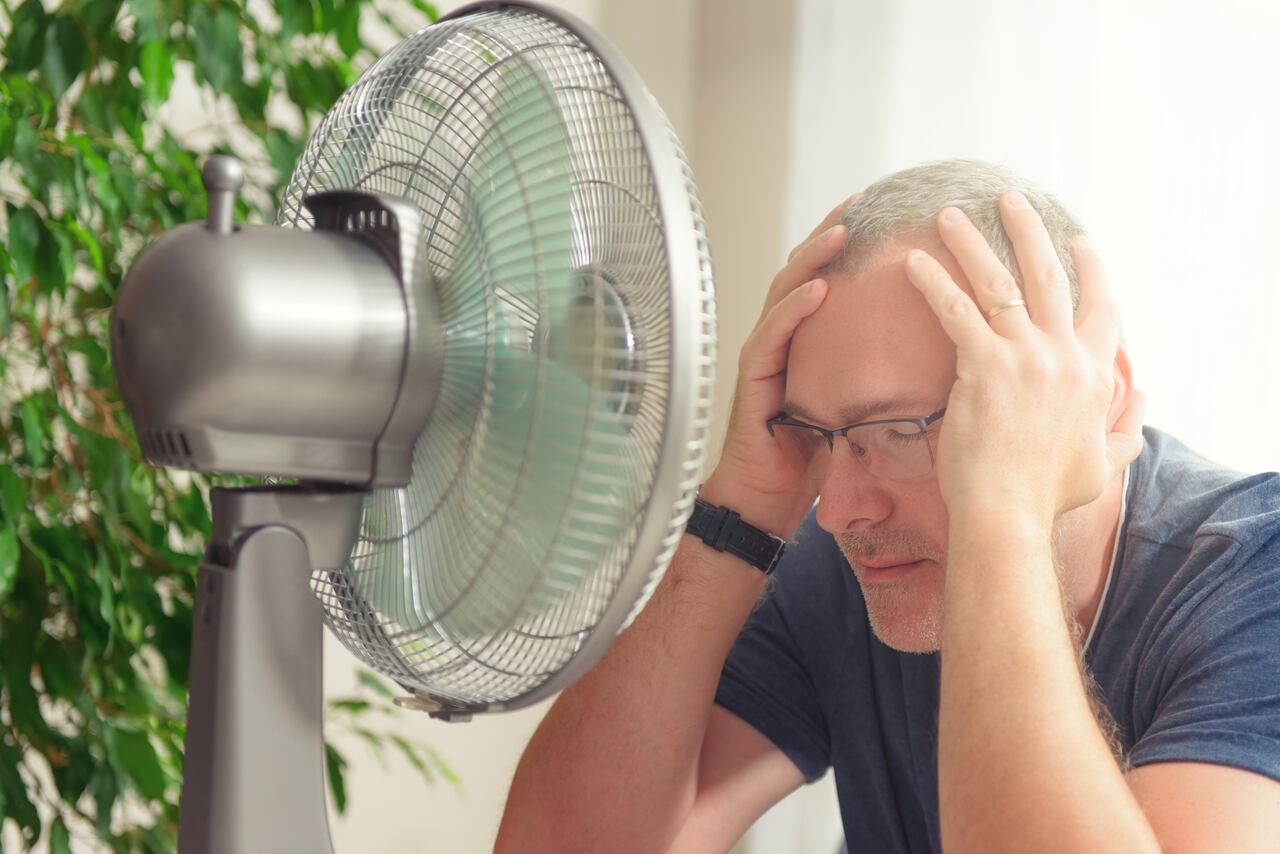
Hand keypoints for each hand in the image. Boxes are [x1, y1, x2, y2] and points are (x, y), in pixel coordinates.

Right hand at [703, 194, 859, 534]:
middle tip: (863, 200)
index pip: (830, 276)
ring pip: (785, 290)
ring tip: (840, 231)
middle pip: (805, 269)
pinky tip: (817, 288)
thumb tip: (942, 358)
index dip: (854, 242)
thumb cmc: (813, 454)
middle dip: (831, 230)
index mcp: (809, 339)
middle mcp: (783, 336)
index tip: (886, 209)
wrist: (769, 495)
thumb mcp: (858, 406)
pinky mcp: (754, 377)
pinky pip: (773, 334)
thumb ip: (881, 376)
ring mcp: (764, 353)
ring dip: (812, 257)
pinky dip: (794, 307)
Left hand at [903, 193, 1144, 522]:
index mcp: (1094, 375)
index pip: (1102, 308)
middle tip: (1008, 199)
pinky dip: (934, 282)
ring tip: (949, 215)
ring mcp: (1025, 358)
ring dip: (972, 243)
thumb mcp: (1104, 463)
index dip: (1092, 271)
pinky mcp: (983, 367)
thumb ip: (1127, 427)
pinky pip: (955, 311)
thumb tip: (1142, 397)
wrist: (1009, 513)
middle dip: (1028, 231)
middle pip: (1048, 277)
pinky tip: (912, 261)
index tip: (1079, 242)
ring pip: (998, 283)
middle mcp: (1065, 356)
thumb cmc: (1048, 496)